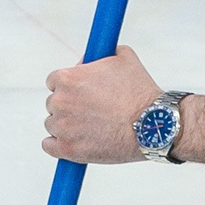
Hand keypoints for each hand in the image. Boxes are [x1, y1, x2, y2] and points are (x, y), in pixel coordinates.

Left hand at [42, 46, 159, 163]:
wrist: (154, 125)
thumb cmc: (140, 94)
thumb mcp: (124, 58)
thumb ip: (101, 55)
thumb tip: (90, 59)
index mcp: (68, 78)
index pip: (54, 81)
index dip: (70, 86)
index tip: (82, 92)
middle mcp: (60, 102)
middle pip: (54, 103)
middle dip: (70, 106)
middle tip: (93, 111)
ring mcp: (63, 128)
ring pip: (53, 124)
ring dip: (68, 126)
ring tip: (93, 127)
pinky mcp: (67, 149)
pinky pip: (50, 146)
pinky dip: (60, 144)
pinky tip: (78, 141)